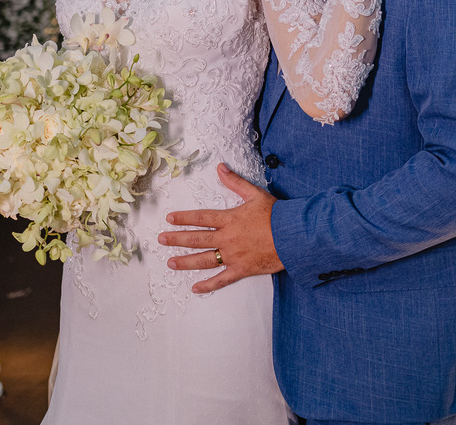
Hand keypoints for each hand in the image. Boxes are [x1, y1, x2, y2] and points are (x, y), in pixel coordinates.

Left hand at [158, 164, 283, 292]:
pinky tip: (195, 288)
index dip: (184, 218)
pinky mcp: (242, 269)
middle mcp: (227, 238)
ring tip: (171, 262)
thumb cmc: (276, 214)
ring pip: (204, 260)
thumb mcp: (255, 194)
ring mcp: (233, 255)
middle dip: (177, 239)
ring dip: (186, 261)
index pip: (201, 217)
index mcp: (229, 219)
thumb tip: (220, 167)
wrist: (293, 236)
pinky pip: (222, 279)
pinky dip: (208, 285)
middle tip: (161, 239)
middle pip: (197, 239)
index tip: (170, 219)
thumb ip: (235, 182)